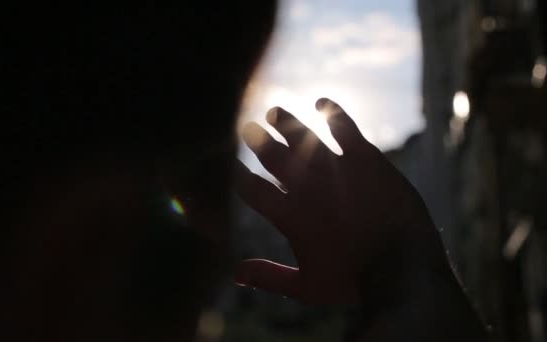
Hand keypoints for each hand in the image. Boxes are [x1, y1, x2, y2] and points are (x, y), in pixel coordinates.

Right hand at [235, 98, 449, 305]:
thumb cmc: (353, 282)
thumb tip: (235, 274)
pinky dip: (331, 111)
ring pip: (302, 136)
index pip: (251, 189)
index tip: (225, 162)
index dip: (235, 174)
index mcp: (289, 216)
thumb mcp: (306, 287)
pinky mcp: (364, 158)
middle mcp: (306, 187)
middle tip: (246, 127)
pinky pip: (343, 126)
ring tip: (274, 111)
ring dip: (285, 122)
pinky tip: (322, 102)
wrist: (402, 267)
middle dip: (256, 140)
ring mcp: (335, 169)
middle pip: (272, 155)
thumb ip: (268, 278)